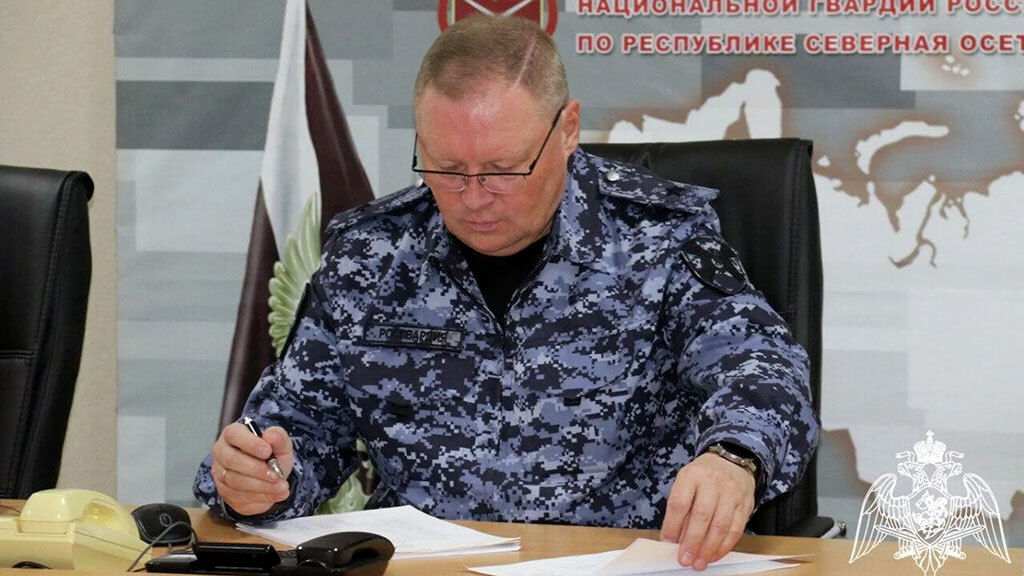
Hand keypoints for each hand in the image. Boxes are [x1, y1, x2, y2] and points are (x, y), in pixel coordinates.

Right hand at [211, 423, 293, 515]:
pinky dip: (261, 497)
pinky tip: (277, 494)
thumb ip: (278, 437)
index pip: (234, 435)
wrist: (271, 475)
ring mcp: (220, 474)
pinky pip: (239, 497)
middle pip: (232, 461)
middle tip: (276, 475)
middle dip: (257, 469)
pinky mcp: (225, 493)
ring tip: (282, 486)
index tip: (268, 452)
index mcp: (233, 434)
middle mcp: (221, 452)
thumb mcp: (280, 444)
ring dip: (262, 486)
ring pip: (235, 482)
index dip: (250, 444)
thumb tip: (271, 435)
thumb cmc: (271, 455)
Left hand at [660, 452, 754, 570]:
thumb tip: (674, 539)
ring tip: (699, 563)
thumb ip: (680, 509)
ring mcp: (732, 493)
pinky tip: (714, 555)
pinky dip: (724, 546)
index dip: (672, 526)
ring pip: (721, 525)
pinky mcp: (745, 505)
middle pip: (702, 516)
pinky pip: (736, 530)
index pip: (680, 503)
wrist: (731, 462)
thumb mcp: (685, 483)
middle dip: (692, 542)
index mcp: (692, 475)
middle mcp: (713, 482)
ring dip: (709, 549)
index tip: (667, 543)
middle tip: (685, 560)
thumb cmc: (702, 477)